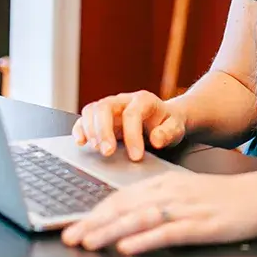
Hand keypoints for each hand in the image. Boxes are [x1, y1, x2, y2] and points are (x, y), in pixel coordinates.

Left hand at [61, 165, 256, 254]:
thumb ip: (159, 202)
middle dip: (93, 223)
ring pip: (140, 218)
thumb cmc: (226, 198)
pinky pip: (169, 233)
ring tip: (88, 243)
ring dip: (110, 231)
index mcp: (165, 183)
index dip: (95, 211)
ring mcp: (187, 208)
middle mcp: (171, 192)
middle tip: (68, 237)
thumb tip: (128, 219)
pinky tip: (129, 248)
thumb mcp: (187, 193)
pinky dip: (146, 240)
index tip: (74, 224)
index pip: (121, 196)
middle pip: (124, 207)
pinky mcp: (203, 225)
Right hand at [72, 91, 186, 160]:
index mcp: (143, 100)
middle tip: (108, 152)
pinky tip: (81, 142)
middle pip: (105, 107)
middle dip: (104, 131)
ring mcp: (110, 107)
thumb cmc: (168, 123)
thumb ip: (168, 132)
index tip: (136, 156)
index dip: (132, 135)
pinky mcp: (101, 117)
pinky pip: (85, 118)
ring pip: (92, 110)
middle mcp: (123, 100)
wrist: (164, 118)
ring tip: (97, 149)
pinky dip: (80, 129)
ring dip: (90, 130)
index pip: (132, 114)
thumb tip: (156, 139)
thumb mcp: (176, 127)